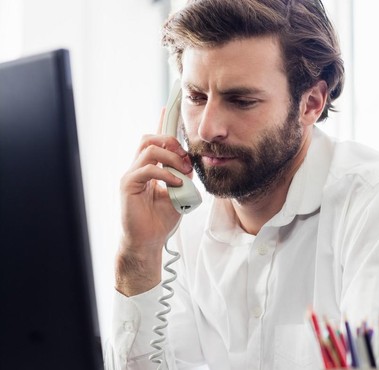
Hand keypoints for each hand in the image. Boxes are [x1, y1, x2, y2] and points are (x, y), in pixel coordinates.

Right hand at [115, 109, 192, 295]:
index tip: (169, 107)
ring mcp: (131, 175)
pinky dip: (165, 173)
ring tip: (183, 171)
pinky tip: (176, 183)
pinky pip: (147, 169)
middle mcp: (138, 167)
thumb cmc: (161, 219)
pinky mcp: (128, 185)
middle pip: (150, 138)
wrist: (148, 241)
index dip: (162, 123)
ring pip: (148, 149)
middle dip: (171, 142)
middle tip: (186, 159)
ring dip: (171, 157)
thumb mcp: (180, 193)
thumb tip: (191, 162)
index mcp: (150, 167)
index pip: (155, 140)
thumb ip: (183, 176)